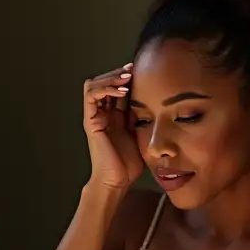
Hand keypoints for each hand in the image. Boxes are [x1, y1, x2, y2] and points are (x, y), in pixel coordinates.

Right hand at [83, 63, 143, 190]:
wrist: (117, 181)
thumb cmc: (129, 163)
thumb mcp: (141, 132)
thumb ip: (143, 116)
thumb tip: (158, 98)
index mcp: (114, 116)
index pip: (116, 87)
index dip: (126, 76)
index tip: (141, 70)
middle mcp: (102, 114)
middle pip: (103, 81)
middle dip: (117, 72)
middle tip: (133, 69)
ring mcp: (94, 117)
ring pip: (94, 84)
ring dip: (110, 77)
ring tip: (127, 77)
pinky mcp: (91, 122)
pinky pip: (91, 96)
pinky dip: (105, 88)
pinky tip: (121, 90)